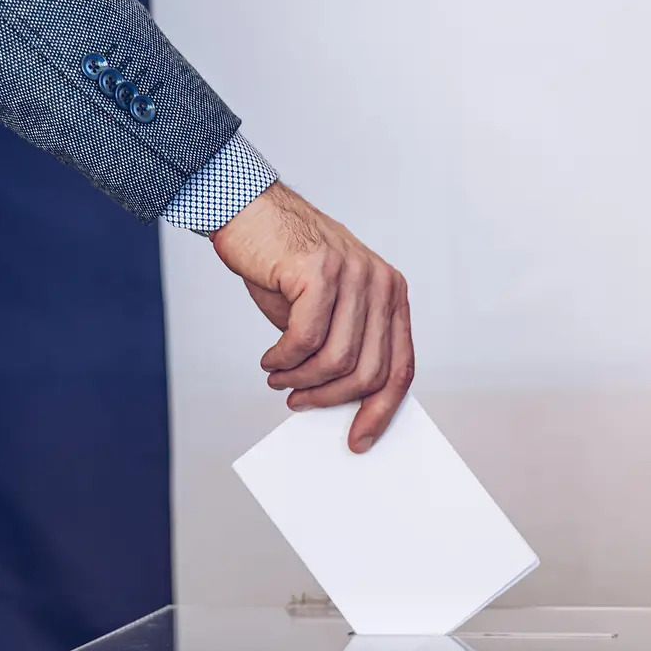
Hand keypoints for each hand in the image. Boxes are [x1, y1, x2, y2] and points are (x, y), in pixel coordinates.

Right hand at [209, 182, 413, 452]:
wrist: (249, 211)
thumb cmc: (284, 265)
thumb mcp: (325, 309)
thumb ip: (342, 347)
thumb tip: (342, 405)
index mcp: (391, 295)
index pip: (402, 366)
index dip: (383, 410)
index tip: (359, 438)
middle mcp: (381, 283)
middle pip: (370, 371)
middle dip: (330, 399)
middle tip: (298, 402)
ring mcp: (354, 274)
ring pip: (337, 360)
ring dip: (301, 380)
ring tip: (279, 378)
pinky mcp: (319, 271)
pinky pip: (305, 339)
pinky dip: (283, 360)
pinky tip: (269, 359)